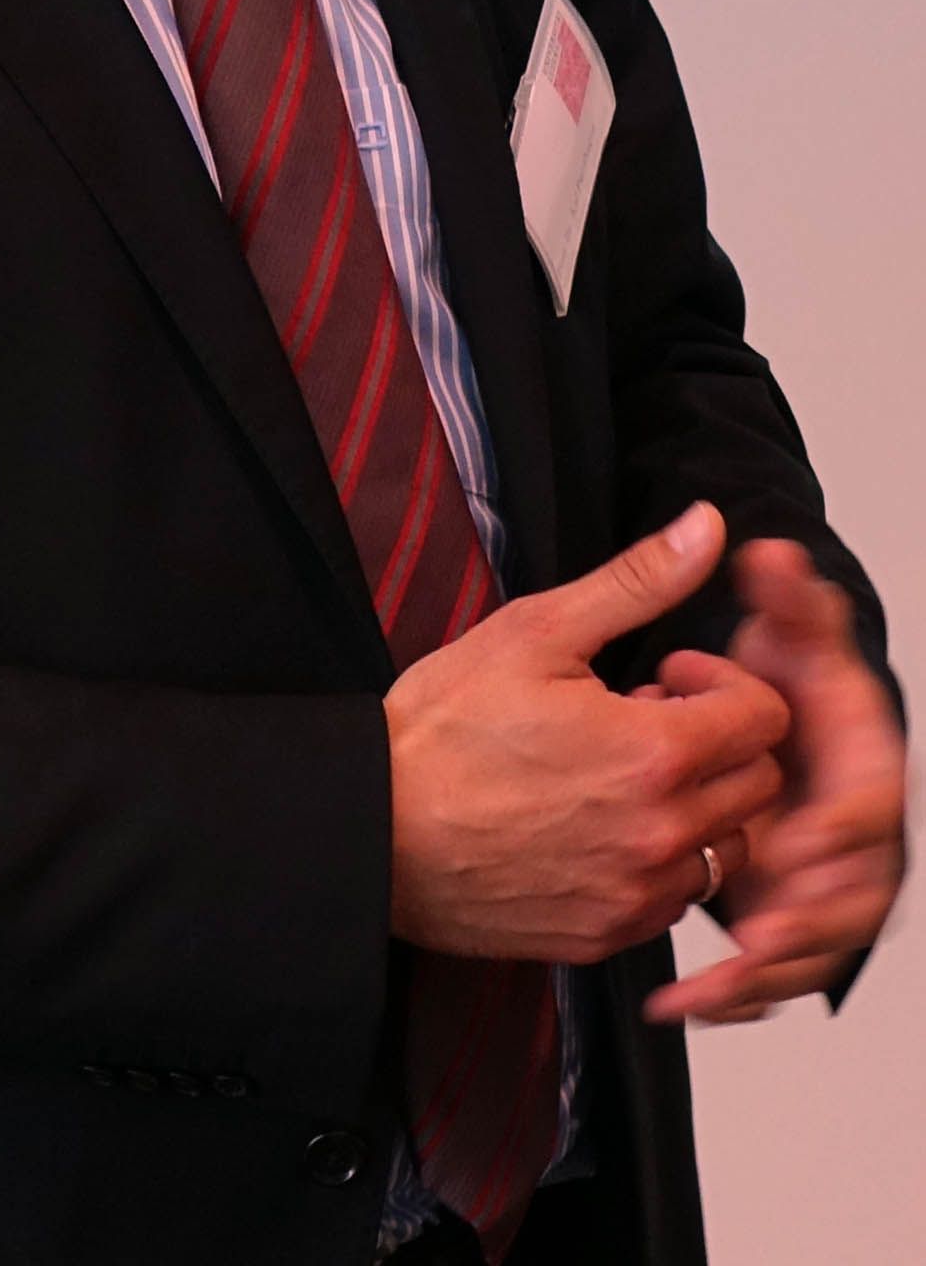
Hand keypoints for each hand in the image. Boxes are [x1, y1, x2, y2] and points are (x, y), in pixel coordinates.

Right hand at [385, 502, 788, 964]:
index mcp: (654, 754)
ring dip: (697, 808)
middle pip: (759, 784)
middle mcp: (661, 836)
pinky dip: (658, 862)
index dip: (720, 682)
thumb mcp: (537, 632)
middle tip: (641, 720)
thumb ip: (638, 581)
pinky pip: (676, 902)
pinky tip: (598, 827)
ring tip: (621, 778)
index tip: (664, 676)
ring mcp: (636, 896)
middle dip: (716, 742)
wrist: (374, 828)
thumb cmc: (443, 731)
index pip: (766, 717)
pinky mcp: (606, 936)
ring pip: (726, 849)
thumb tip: (707, 527)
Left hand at [643, 539, 906, 1024]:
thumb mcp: (785, 625)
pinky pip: (778, 970)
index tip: (793, 846)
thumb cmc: (785, 666)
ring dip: (765, 975)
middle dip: (804, 922)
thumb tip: (772, 548)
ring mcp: (827, 880)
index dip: (835, 830)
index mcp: (866, 763)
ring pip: (813, 948)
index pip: (870, 808)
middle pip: (852, 897)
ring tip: (707, 988)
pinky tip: (682, 1005)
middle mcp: (856, 833)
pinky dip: (738, 995)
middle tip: (752, 939)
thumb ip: (787, 595)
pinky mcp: (792, 912)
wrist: (775, 711)